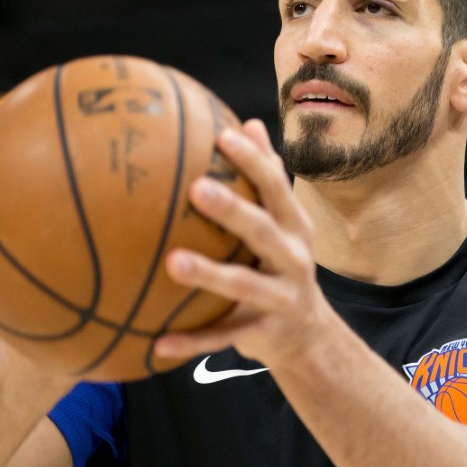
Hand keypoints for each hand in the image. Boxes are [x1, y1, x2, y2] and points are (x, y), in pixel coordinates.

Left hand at [154, 119, 333, 369]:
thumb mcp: (284, 221)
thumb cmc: (283, 262)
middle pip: (263, 231)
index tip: (223, 136)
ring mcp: (280, 298)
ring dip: (209, 275)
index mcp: (294, 226)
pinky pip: (224, 338)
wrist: (308, 334)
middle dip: (233, 211)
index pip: (276, 188)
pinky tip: (157, 343)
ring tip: (171, 262)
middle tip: (196, 188)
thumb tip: (251, 123)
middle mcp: (293, 259)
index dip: (253, 161)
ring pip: (244, 286)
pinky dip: (192, 342)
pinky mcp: (263, 333)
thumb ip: (268, 177)